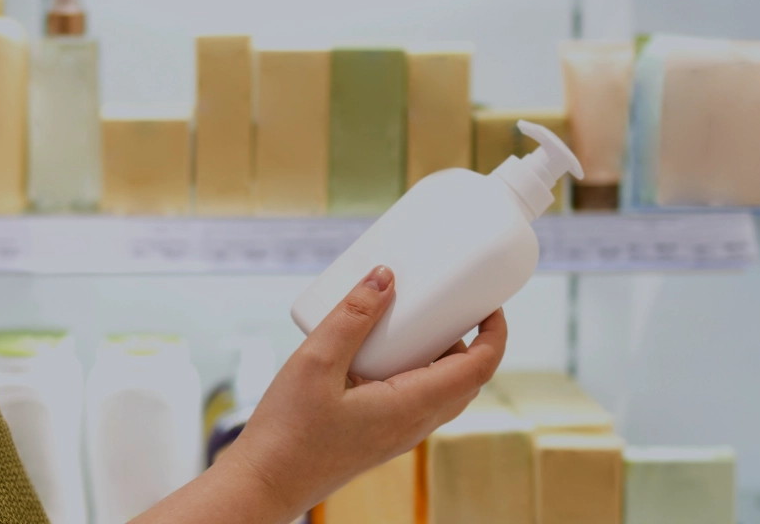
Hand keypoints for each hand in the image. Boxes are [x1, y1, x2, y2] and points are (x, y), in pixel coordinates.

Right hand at [182, 266, 507, 520]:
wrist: (266, 483)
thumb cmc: (288, 433)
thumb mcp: (315, 362)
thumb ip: (352, 318)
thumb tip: (386, 277)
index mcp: (411, 407)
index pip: (480, 368)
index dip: (494, 331)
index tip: (486, 300)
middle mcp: (414, 424)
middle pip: (464, 376)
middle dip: (464, 336)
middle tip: (443, 299)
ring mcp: (398, 433)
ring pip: (439, 388)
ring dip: (437, 352)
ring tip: (407, 317)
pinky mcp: (379, 434)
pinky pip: (413, 397)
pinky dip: (412, 367)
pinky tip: (375, 349)